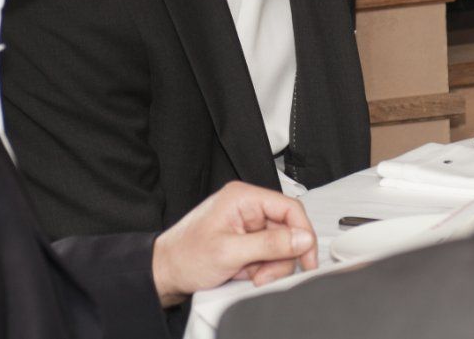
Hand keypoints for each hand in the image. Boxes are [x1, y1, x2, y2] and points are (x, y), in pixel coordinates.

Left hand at [151, 181, 316, 306]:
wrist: (166, 273)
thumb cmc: (186, 256)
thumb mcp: (230, 252)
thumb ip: (269, 245)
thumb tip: (302, 239)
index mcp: (243, 198)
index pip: (289, 208)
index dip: (303, 234)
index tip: (307, 257)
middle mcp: (247, 208)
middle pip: (287, 232)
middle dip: (279, 258)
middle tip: (263, 274)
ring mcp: (247, 226)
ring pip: (280, 248)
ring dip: (269, 267)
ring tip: (248, 274)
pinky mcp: (246, 242)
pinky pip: (268, 257)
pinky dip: (261, 270)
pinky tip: (244, 273)